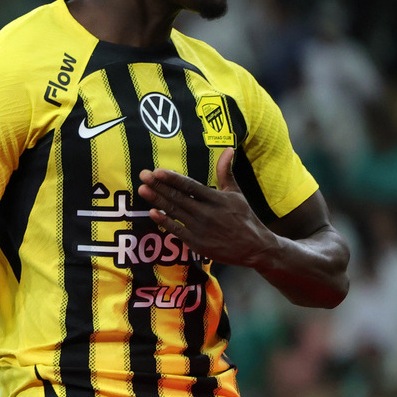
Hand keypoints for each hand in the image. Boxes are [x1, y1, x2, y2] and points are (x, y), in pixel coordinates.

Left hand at [137, 148, 276, 268]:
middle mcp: (207, 213)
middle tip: (143, 175)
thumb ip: (226, 171)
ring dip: (157, 200)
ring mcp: (201, 229)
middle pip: (178, 197)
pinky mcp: (197, 243)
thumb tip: (229, 148)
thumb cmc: (244, 217)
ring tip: (142, 189)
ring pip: (175, 211)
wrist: (254, 247)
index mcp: (216, 198)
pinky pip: (177, 230)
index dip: (172, 178)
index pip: (190, 186)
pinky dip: (164, 221)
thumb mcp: (236, 193)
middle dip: (158, 186)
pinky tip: (153, 212)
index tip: (157, 171)